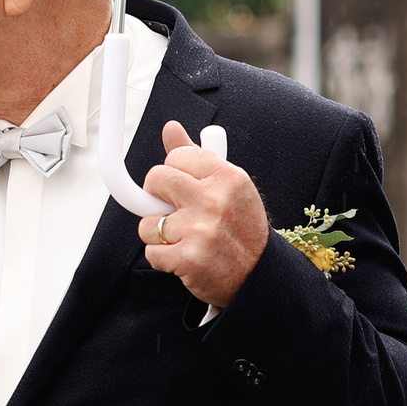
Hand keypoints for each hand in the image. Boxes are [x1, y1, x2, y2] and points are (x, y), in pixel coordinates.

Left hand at [137, 120, 268, 308]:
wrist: (258, 277)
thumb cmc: (239, 229)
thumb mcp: (228, 187)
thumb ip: (195, 156)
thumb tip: (170, 128)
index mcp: (228, 177)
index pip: (176, 156)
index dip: (173, 172)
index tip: (180, 186)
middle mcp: (215, 200)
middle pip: (155, 179)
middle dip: (156, 196)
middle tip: (173, 209)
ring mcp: (201, 229)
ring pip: (148, 221)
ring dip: (158, 234)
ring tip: (184, 238)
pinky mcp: (188, 258)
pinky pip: (151, 252)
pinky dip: (162, 258)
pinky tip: (184, 258)